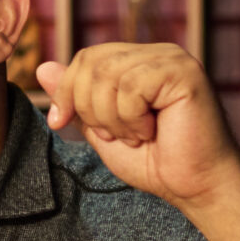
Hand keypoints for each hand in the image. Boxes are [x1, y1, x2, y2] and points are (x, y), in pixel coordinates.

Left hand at [36, 43, 239, 209]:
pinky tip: (153, 131)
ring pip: (108, 76)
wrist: (197, 187)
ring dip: (113, 117)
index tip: (60, 124)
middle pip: (92, 62)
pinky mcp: (184, 72)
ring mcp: (172, 59)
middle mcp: (156, 53)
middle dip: (89, 108)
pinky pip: (132, 87)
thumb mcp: (101, 129)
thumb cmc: (156, 162)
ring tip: (138, 135)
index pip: (86, 58)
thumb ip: (75, 99)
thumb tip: (42, 67)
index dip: (65, 91)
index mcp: (138, 61)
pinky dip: (132, 118)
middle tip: (117, 135)